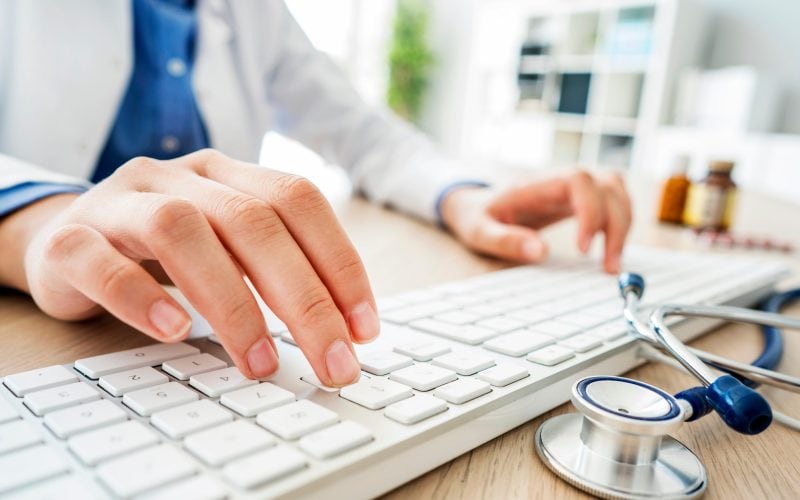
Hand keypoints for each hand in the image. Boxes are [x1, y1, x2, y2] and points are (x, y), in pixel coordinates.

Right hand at [1, 150, 377, 385]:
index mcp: (226, 174)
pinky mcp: (68, 239)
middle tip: (333, 363)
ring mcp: (119, 201)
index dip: (339, 261)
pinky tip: (173, 332)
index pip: (298, 200)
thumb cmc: (162, 251)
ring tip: (262, 363)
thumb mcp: (226, 247)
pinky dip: (139, 297)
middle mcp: (177, 177)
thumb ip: (274, 269)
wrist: (65, 238)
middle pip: (253, 222)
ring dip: (232, 303)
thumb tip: (342, 329)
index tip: (365, 327)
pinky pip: (98, 260)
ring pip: (180, 230)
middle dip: (305, 299)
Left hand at [440, 170, 631, 272]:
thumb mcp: (479, 232)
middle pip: (607, 185)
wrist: (477, 206)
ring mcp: (572, 189)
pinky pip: (613, 202)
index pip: (578, 181)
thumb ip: (505, 240)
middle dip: (615, 225)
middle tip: (608, 266)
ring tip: (611, 264)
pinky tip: (610, 252)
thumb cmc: (478, 217)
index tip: (582, 248)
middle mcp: (559, 181)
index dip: (589, 210)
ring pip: (616, 191)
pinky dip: (620, 225)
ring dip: (623, 225)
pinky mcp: (579, 201)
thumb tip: (539, 252)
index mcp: (535, 184)